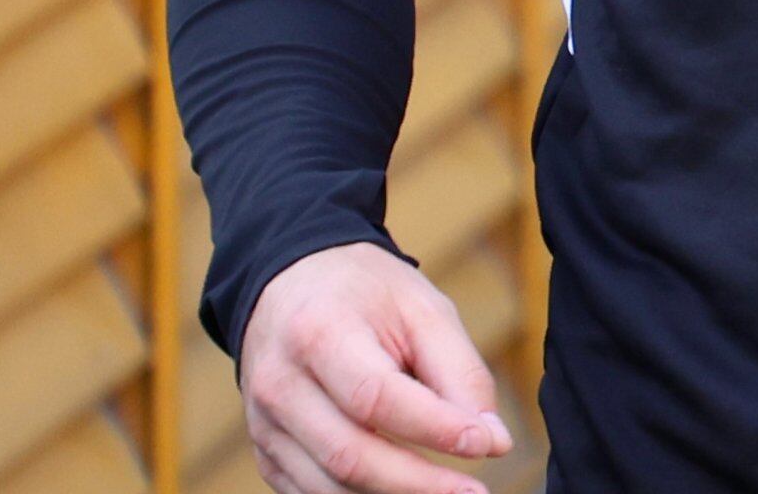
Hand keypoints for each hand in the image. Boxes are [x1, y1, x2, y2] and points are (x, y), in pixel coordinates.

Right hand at [237, 242, 516, 493]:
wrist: (291, 285)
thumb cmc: (367, 295)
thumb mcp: (423, 310)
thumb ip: (461, 374)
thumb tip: (492, 441)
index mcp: (319, 333)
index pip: (377, 398)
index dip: (434, 429)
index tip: (486, 446)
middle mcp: (280, 384)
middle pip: (349, 454)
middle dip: (418, 483)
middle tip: (474, 493)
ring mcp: (264, 424)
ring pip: (329, 485)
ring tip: (448, 493)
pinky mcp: (267, 451)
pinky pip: (311, 492)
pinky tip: (405, 491)